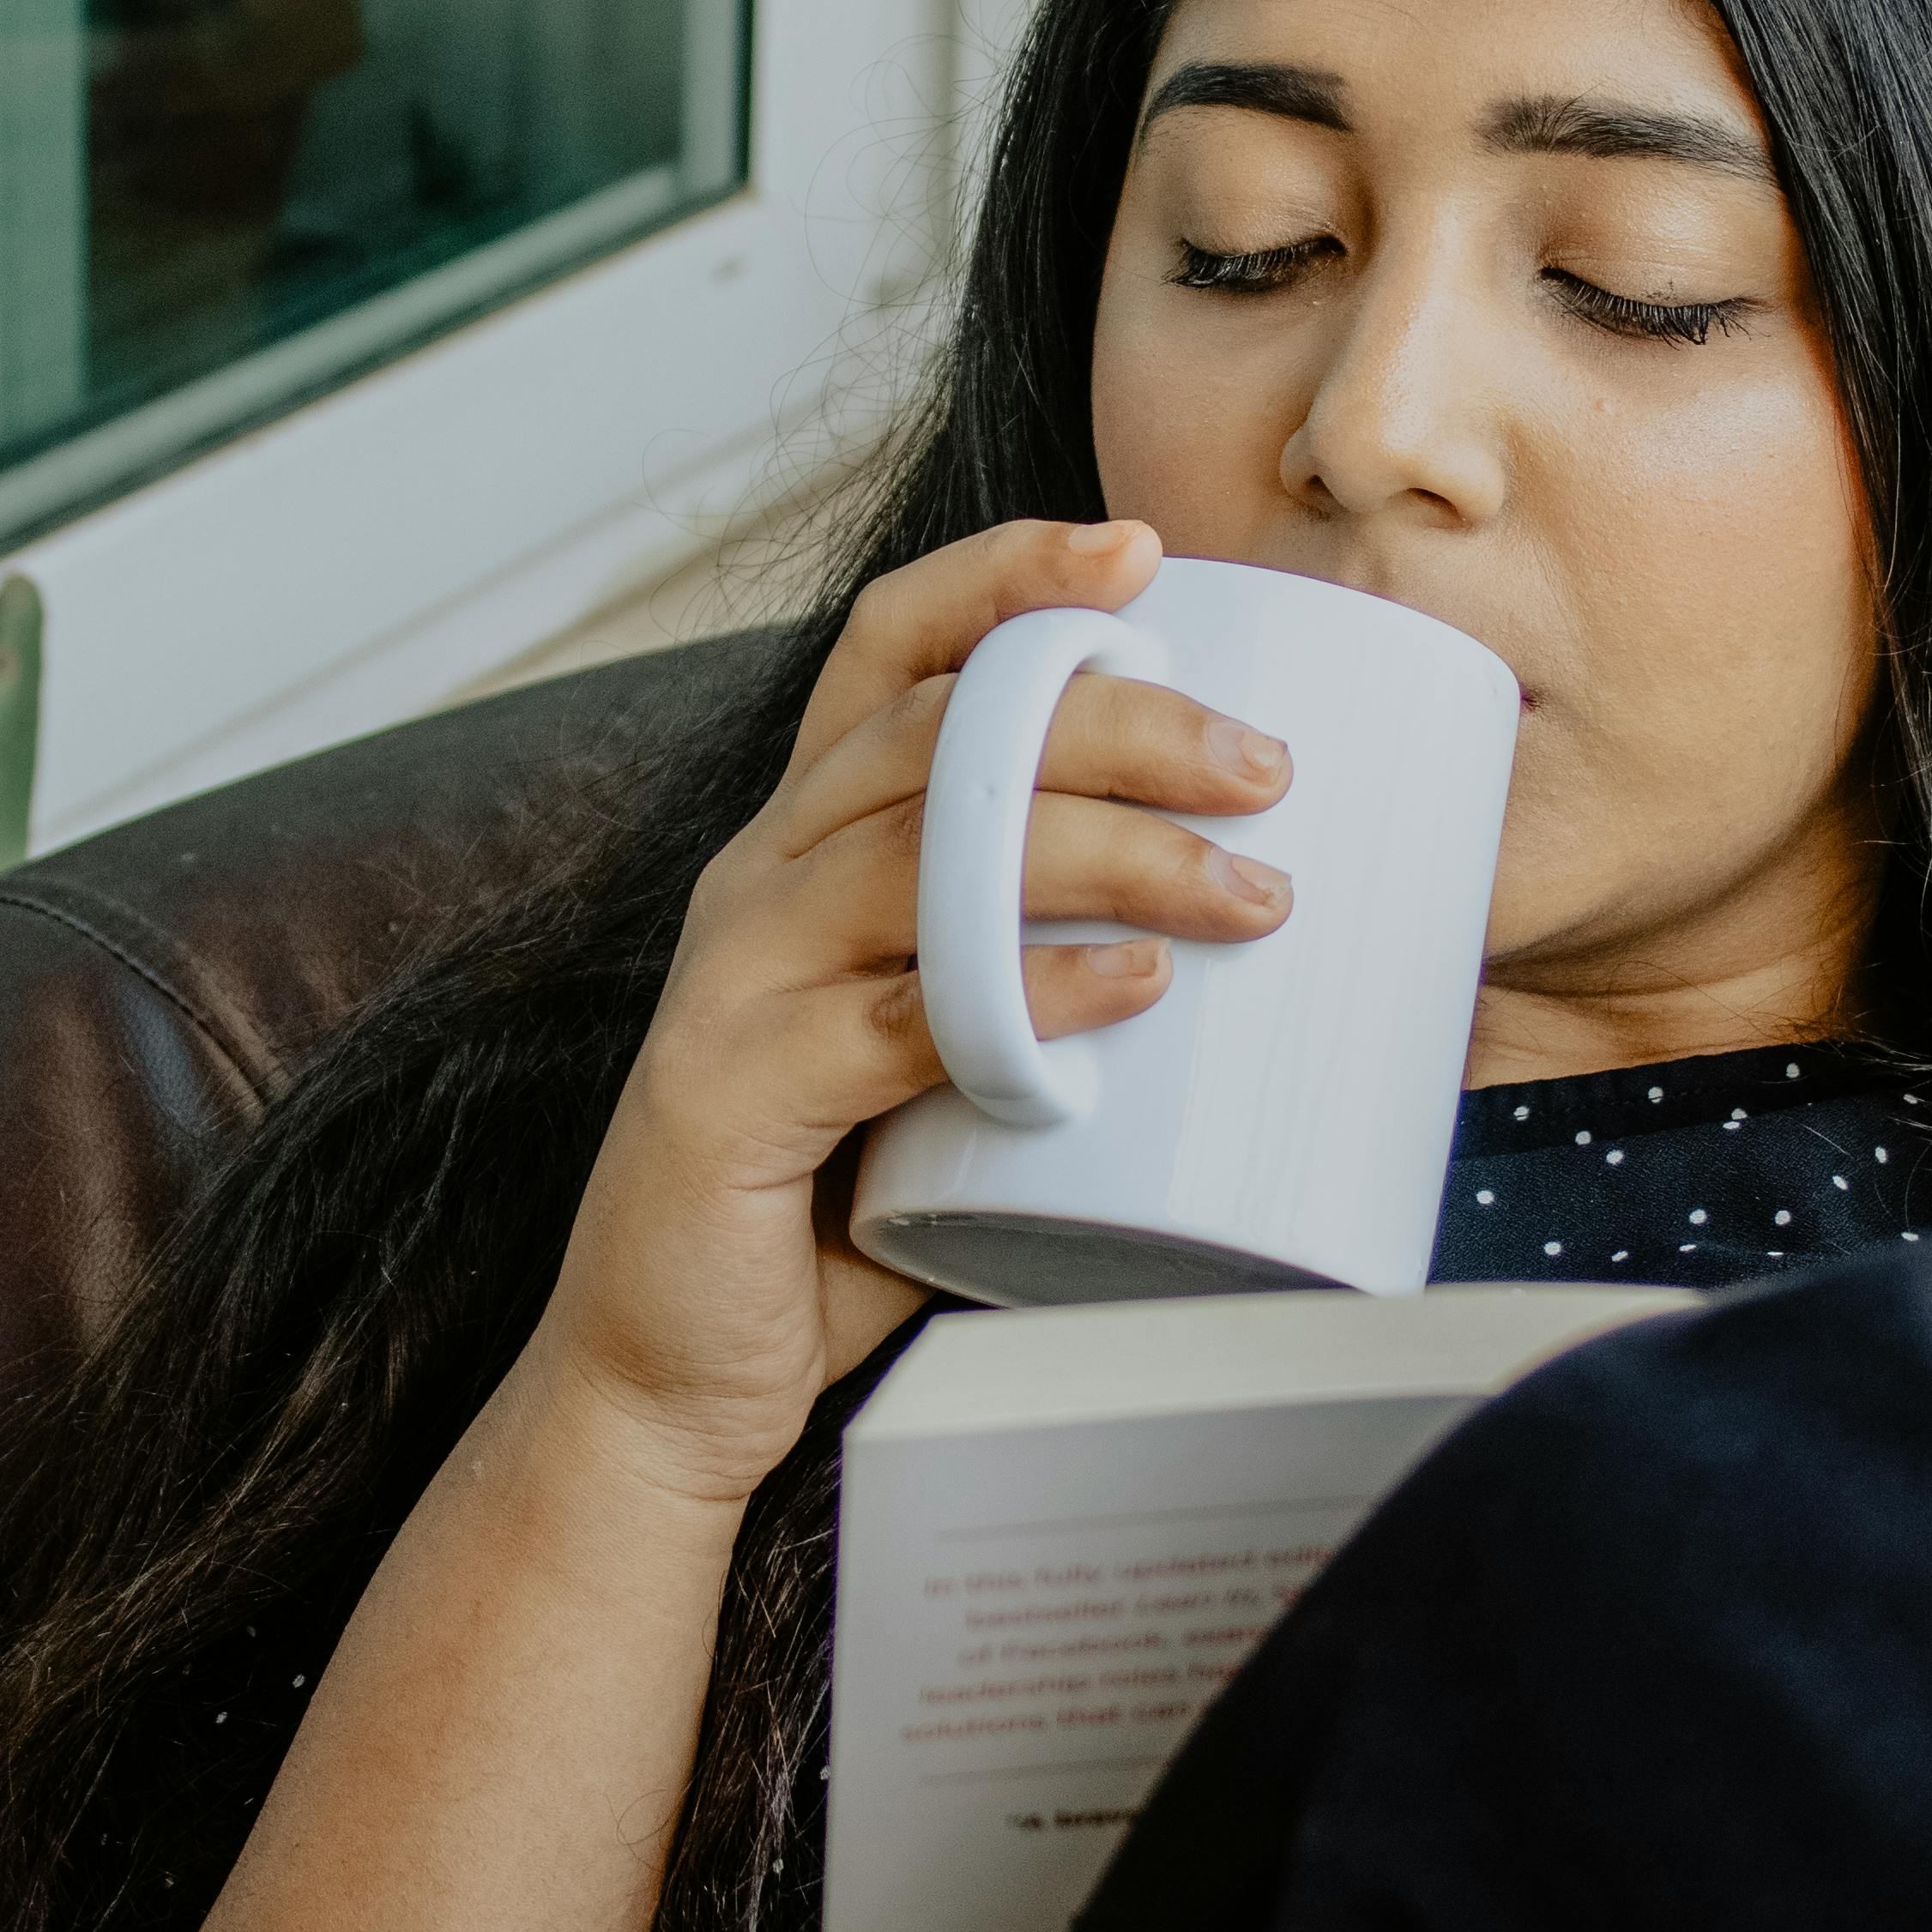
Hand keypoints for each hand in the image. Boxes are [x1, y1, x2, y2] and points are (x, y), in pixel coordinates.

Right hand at [529, 518, 1295, 1502]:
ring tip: (1244, 892)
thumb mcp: (944, 1052)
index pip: (889, 648)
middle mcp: (756, 880)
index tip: (1141, 549)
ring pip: (923, 851)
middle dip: (1114, 721)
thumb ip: (1039, 973)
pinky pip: (896, 1014)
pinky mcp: (728, 1091)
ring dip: (1105, 854)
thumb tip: (1253, 926)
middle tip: (1263, 768)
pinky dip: (1028, 992)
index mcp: (803, 844)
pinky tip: (1130, 992)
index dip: (1006, 576)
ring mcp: (732, 980)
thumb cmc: (831, 1212)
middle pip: (935, 729)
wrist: (668, 1382)